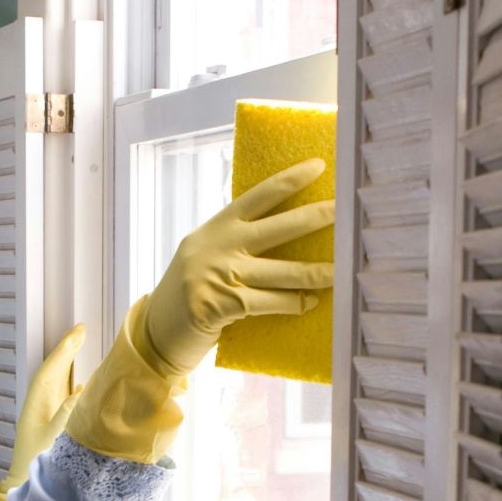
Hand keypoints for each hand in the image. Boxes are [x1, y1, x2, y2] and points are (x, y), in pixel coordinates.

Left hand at [0, 325, 86, 500]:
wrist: (25, 488)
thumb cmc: (37, 467)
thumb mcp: (55, 441)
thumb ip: (67, 416)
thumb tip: (80, 392)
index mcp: (36, 408)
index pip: (50, 372)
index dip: (64, 351)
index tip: (77, 333)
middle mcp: (39, 407)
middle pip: (53, 372)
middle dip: (66, 352)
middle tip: (81, 331)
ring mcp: (45, 416)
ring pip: (58, 384)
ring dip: (69, 365)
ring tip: (81, 345)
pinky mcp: (52, 427)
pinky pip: (63, 399)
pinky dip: (73, 386)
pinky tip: (82, 384)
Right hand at [137, 158, 335, 376]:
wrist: (156, 334)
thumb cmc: (190, 295)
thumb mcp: (205, 257)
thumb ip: (235, 243)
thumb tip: (286, 234)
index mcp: (216, 227)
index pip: (258, 196)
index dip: (289, 180)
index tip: (318, 166)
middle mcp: (217, 245)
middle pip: (279, 227)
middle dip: (316, 217)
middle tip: (346, 210)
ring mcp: (219, 274)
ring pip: (283, 271)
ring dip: (318, 272)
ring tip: (342, 270)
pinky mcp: (222, 304)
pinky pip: (272, 302)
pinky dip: (294, 303)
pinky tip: (310, 303)